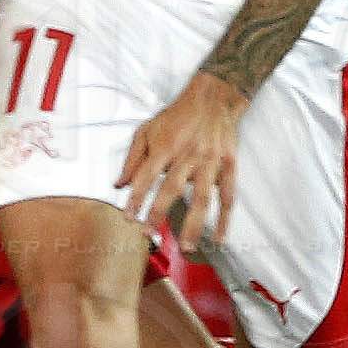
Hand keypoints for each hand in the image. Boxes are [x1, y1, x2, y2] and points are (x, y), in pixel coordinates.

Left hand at [118, 70, 246, 252]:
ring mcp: (210, 161)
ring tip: (187, 247)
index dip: (135, 198)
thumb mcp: (146, 130)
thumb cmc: (176, 117)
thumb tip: (118, 185)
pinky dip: (225, 219)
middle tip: (150, 234)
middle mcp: (187, 155)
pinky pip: (228, 196)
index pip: (145, 176)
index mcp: (164, 146)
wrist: (212, 100)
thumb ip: (132, 159)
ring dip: (195, 224)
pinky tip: (220, 237)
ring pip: (203, 197)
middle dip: (159, 213)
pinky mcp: (229, 166)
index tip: (128, 218)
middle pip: (172, 188)